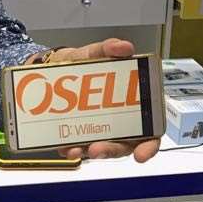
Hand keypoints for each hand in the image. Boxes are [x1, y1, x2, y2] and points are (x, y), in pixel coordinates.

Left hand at [50, 37, 160, 163]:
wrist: (53, 68)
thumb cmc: (83, 64)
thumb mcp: (94, 52)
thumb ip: (108, 48)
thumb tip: (124, 47)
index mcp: (132, 106)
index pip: (149, 132)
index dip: (149, 146)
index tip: (143, 153)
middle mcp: (118, 123)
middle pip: (123, 146)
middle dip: (112, 151)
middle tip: (99, 148)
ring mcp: (98, 132)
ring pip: (100, 150)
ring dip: (91, 152)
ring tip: (81, 148)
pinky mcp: (77, 136)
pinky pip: (77, 148)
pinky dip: (72, 150)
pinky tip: (67, 146)